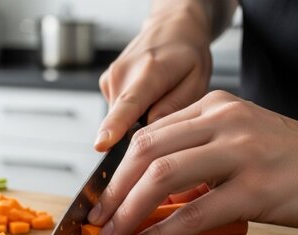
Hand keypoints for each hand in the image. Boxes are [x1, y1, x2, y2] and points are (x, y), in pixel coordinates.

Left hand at [87, 90, 297, 234]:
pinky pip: (194, 213)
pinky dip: (161, 232)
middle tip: (97, 218)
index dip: (115, 171)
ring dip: (128, 211)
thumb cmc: (289, 160)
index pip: (147, 136)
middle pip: (146, 152)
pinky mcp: (257, 188)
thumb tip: (147, 192)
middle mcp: (224, 121)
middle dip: (113, 190)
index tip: (100, 197)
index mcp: (213, 107)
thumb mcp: (237, 142)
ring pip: (162, 178)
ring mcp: (241, 152)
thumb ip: (194, 155)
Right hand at [95, 3, 212, 151]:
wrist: (171, 27)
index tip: (100, 145)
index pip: (128, 104)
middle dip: (141, 132)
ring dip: (138, 119)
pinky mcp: (106, 84)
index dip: (114, 126)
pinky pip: (118, 111)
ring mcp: (110, 78)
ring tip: (158, 97)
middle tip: (166, 115)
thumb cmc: (187, 55)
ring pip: (120, 118)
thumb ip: (174, 108)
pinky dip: (133, 111)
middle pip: (124, 121)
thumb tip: (150, 133)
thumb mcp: (197, 80)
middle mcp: (123, 73)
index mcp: (150, 71)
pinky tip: (148, 95)